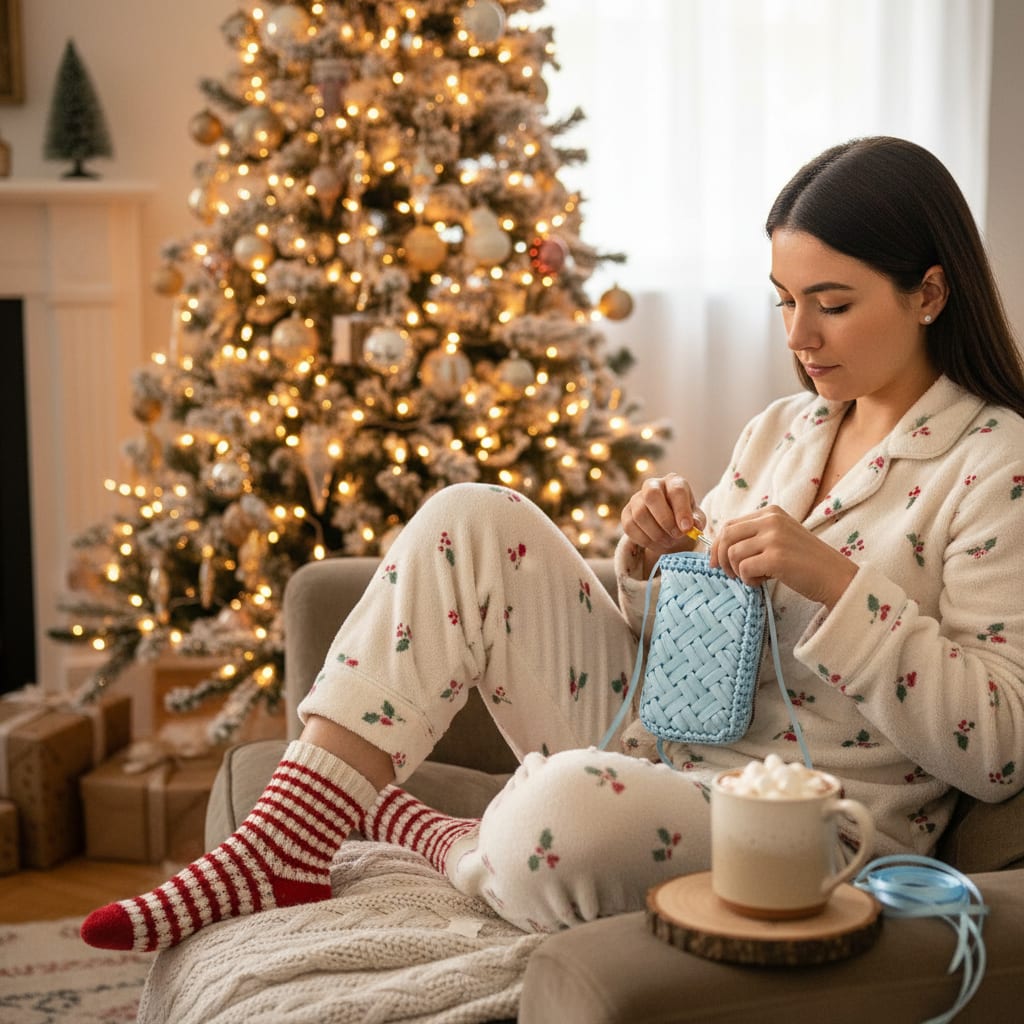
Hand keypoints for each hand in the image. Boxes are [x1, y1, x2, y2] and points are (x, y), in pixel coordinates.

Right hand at [621, 474, 706, 572]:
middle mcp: (652, 485)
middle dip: (665, 519)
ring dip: (656, 533)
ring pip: (640, 514)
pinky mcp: (626, 513)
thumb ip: (696, 521)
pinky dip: (645, 540)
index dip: (681, 509)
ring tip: (669, 542)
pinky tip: (656, 543)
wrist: (668, 528)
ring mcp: (636, 498)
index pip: (676, 490)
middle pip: (651, 495)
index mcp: (673, 481)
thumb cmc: (684, 520)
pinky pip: (630, 527)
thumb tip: (694, 525)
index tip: (687, 528)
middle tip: (676, 535)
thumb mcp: (696, 520)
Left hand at [710, 505, 856, 608]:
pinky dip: (748, 580)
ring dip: (737, 571)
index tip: (715, 562)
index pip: (730, 525)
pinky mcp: (776, 557)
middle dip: (720, 558)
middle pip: (726, 536)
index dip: (717, 545)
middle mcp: (771, 520)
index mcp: (771, 513)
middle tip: (729, 574)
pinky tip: (762, 582)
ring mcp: (774, 537)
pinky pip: (744, 569)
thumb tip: (719, 547)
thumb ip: (754, 536)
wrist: (836, 577)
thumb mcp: (780, 538)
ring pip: (733, 554)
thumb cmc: (805, 562)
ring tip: (754, 577)